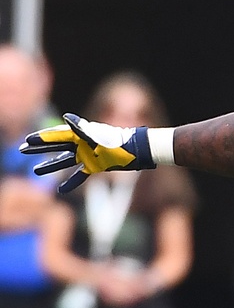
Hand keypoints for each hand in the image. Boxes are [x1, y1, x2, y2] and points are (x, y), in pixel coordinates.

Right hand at [20, 113, 155, 193]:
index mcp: (81, 135)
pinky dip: (71, 182)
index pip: (57, 135)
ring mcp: (88, 156)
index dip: (42, 137)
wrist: (137, 151)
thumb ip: (81, 129)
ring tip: (36, 171)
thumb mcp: (98, 136)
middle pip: (56, 147)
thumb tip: (67, 118)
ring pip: (64, 161)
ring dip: (50, 166)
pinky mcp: (96, 167)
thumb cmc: (118, 142)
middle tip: (22, 149)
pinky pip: (80, 175)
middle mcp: (82, 145)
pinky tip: (61, 189)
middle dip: (40, 148)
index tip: (27, 140)